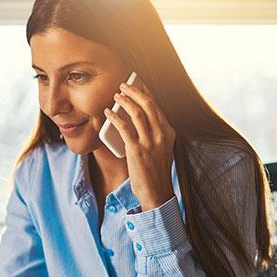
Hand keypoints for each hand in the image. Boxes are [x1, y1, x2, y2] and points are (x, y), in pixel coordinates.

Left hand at [103, 80, 175, 209]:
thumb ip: (153, 134)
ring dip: (125, 101)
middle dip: (135, 91)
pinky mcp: (137, 150)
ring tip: (116, 95)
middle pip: (148, 105)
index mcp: (169, 133)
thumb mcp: (161, 149)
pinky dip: (115, 117)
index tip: (138, 84)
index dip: (146, 93)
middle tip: (124, 84)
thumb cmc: (155, 172)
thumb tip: (136, 119)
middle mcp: (161, 135)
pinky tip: (108, 113)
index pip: (157, 107)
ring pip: (137, 113)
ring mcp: (150, 142)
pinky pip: (124, 128)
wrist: (157, 193)